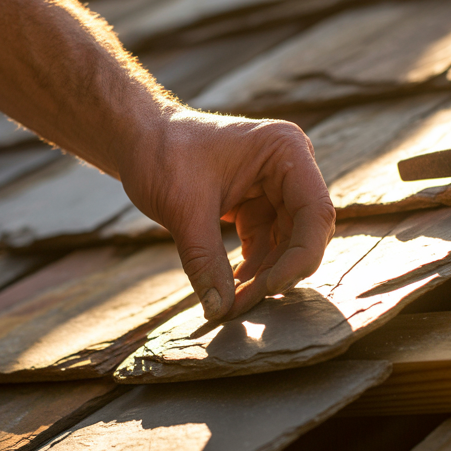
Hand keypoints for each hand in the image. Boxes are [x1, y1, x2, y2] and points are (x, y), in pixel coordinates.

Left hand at [119, 106, 335, 320]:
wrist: (136, 140)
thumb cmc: (160, 155)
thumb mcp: (183, 210)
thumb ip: (205, 261)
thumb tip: (220, 310)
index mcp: (285, 150)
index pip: (315, 212)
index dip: (301, 256)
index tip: (269, 288)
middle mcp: (290, 167)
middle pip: (305, 233)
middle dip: (277, 273)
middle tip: (241, 306)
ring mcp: (276, 188)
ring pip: (286, 246)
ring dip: (263, 277)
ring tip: (231, 305)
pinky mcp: (258, 206)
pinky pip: (266, 246)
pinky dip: (252, 270)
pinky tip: (231, 293)